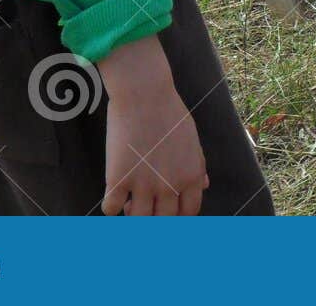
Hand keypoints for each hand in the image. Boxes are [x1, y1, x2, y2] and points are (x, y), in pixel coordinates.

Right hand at [97, 34, 208, 214]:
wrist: (144, 94)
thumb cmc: (170, 112)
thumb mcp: (192, 139)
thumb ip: (198, 165)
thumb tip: (204, 185)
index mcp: (191, 176)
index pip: (189, 212)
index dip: (178, 217)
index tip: (168, 212)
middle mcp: (169, 185)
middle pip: (163, 222)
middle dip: (155, 219)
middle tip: (146, 209)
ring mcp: (143, 184)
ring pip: (138, 220)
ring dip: (133, 215)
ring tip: (129, 203)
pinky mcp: (118, 178)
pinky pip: (110, 208)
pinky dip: (111, 206)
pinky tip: (114, 194)